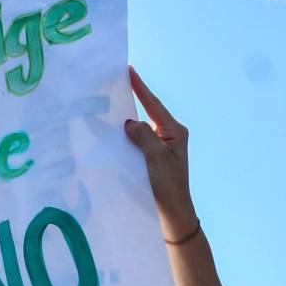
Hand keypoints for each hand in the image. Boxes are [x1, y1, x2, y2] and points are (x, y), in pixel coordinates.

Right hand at [124, 68, 197, 239]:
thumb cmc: (168, 186)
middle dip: (132, 98)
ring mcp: (161, 147)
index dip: (140, 87)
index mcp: (175, 131)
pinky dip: (127, 135)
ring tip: (111, 103)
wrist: (173, 215)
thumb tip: (129, 122)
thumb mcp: (156, 158)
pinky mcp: (153, 158)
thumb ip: (143, 136)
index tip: (129, 70)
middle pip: (148, 111)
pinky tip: (114, 132)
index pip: (153, 104)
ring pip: (141, 126)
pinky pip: (138, 140)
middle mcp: (169, 136)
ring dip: (127, 117)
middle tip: (116, 81)